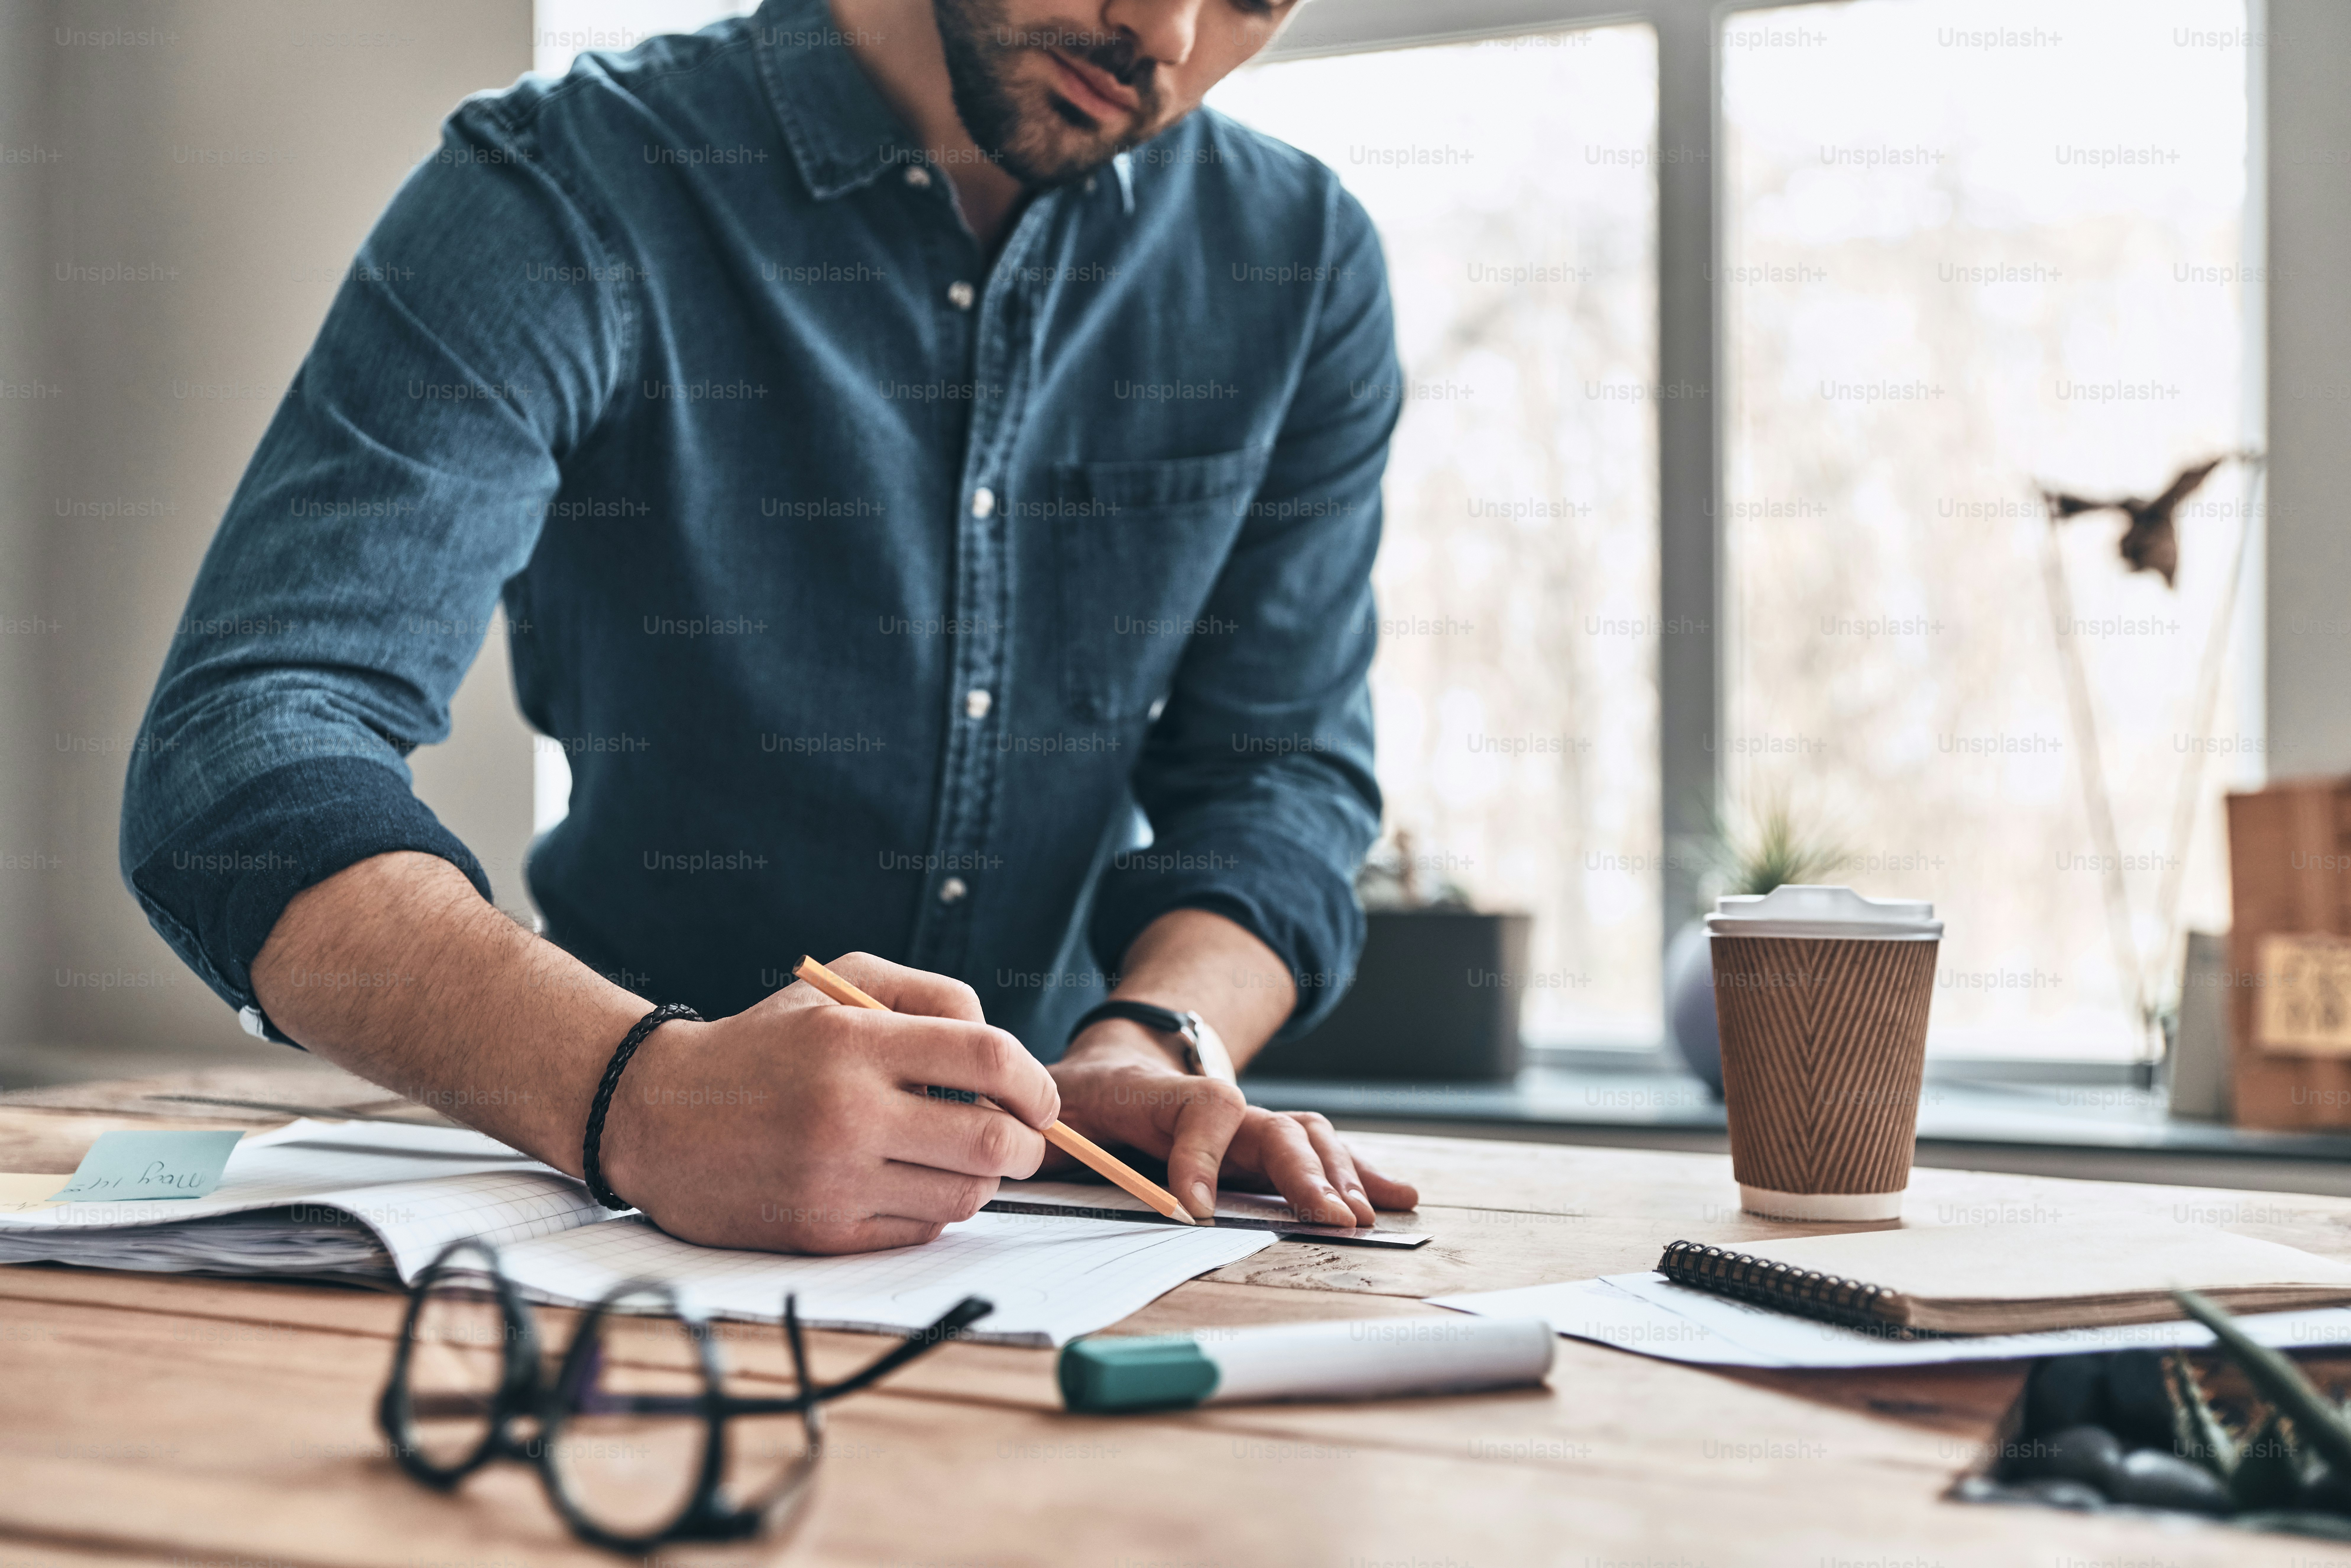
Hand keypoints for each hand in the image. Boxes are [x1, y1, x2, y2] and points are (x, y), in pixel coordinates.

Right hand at [600, 953, 1059, 1254]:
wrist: (657, 1113)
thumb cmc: (763, 1043)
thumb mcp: (839, 984)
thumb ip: (931, 996)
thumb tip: (999, 1045)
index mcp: (856, 1042)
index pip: (990, 1059)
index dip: (1035, 1083)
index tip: (1038, 1098)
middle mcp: (848, 1113)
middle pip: (992, 1141)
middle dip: (1026, 1143)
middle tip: (1018, 1135)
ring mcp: (834, 1179)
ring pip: (964, 1195)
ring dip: (980, 1178)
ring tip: (954, 1154)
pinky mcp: (821, 1232)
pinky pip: (920, 1231)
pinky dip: (934, 1209)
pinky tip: (909, 1181)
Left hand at [1048, 1024, 1418, 1225]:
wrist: (1117, 1064)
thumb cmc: (1080, 1099)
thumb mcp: (1053, 1112)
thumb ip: (1051, 1136)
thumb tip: (1040, 1163)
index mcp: (1162, 1096)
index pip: (1203, 1111)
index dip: (1200, 1159)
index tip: (1191, 1209)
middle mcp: (1220, 1108)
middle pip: (1276, 1129)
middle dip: (1304, 1175)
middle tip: (1327, 1219)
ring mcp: (1251, 1126)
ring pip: (1308, 1139)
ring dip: (1339, 1177)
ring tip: (1361, 1216)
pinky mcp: (1267, 1146)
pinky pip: (1322, 1153)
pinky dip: (1362, 1172)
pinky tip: (1399, 1198)